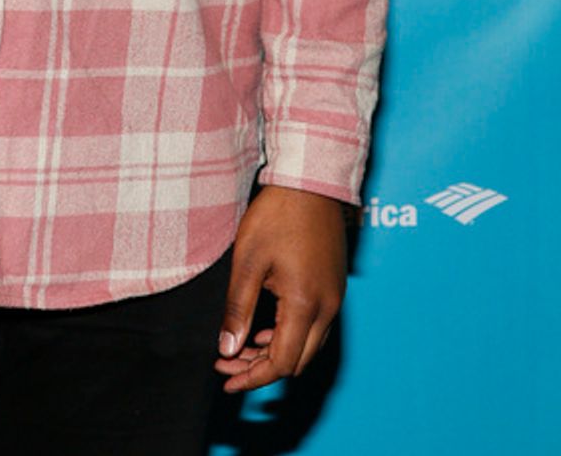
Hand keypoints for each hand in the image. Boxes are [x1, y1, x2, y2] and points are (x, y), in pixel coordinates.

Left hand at [215, 184, 345, 393]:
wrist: (311, 182)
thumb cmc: (277, 216)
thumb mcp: (247, 261)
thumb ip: (239, 308)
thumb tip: (227, 349)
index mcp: (306, 305)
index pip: (281, 362)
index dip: (252, 376)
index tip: (225, 378)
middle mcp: (328, 308)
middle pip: (297, 362)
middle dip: (261, 369)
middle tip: (227, 362)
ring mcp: (335, 298)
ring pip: (307, 347)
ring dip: (275, 353)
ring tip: (240, 347)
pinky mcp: (334, 287)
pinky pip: (315, 328)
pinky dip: (289, 336)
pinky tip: (266, 327)